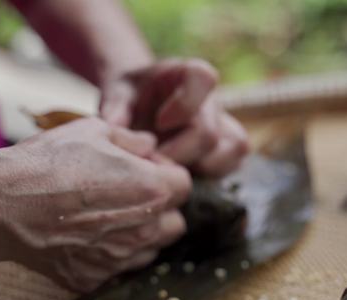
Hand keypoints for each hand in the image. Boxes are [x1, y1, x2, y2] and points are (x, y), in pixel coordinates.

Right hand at [0, 118, 191, 291]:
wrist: (3, 204)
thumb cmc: (50, 162)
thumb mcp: (95, 131)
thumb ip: (133, 139)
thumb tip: (149, 145)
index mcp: (153, 191)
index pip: (185, 185)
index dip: (166, 173)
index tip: (145, 168)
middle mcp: (144, 230)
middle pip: (175, 222)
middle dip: (161, 207)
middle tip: (132, 193)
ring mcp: (120, 259)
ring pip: (150, 250)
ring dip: (141, 234)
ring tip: (108, 216)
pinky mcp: (95, 279)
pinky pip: (117, 268)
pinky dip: (110, 255)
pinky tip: (86, 237)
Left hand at [99, 59, 248, 176]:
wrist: (140, 108)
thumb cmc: (131, 96)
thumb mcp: (118, 93)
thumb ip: (115, 106)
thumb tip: (112, 127)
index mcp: (189, 74)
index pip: (203, 78)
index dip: (184, 104)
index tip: (158, 123)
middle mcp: (212, 100)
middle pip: (208, 132)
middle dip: (177, 154)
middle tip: (151, 162)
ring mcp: (224, 126)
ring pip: (233, 150)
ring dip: (199, 169)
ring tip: (168, 171)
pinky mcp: (226, 151)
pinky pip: (231, 166)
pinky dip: (208, 177)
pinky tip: (180, 177)